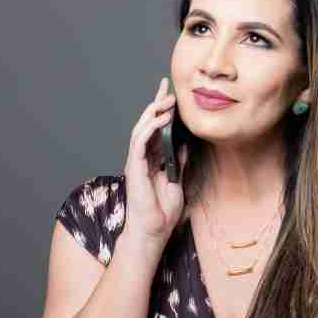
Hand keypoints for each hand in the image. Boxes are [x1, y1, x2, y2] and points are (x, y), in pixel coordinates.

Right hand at [121, 77, 188, 250]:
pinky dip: (150, 127)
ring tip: (168, 100)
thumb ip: (178, 163)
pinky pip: (139, 141)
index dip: (161, 111)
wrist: (153, 231)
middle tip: (167, 87)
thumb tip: (184, 144)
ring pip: (141, 128)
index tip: (170, 94)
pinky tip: (161, 118)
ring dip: (154, 112)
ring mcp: (136, 161)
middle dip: (156, 103)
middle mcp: (141, 158)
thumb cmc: (162, 213)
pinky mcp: (134, 166)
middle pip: (146, 124)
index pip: (155, 130)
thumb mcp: (177, 182)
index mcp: (151, 161)